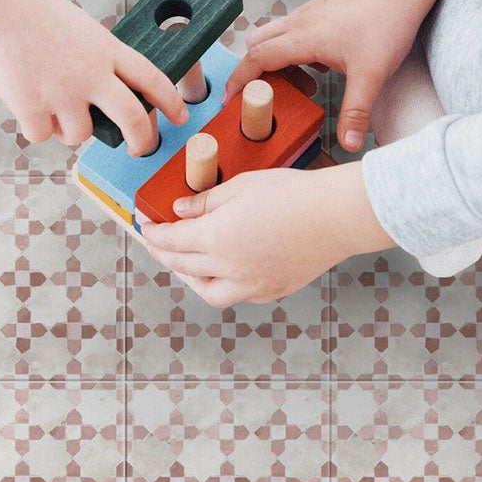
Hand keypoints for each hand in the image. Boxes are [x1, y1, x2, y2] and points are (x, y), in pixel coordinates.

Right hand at [0, 0, 188, 154]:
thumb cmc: (31, 12)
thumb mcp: (81, 29)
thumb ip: (97, 59)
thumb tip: (101, 96)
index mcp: (106, 49)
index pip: (153, 79)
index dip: (170, 101)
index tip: (179, 116)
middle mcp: (91, 74)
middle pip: (132, 118)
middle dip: (142, 140)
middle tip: (140, 148)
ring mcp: (63, 93)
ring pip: (79, 134)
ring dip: (68, 128)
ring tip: (50, 103)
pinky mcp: (32, 107)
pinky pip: (42, 135)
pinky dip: (35, 125)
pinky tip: (25, 102)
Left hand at [141, 162, 393, 306]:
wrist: (336, 216)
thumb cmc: (290, 194)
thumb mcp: (239, 187)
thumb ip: (205, 202)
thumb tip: (179, 211)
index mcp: (215, 238)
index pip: (171, 241)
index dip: (154, 233)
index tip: (146, 225)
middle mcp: (228, 267)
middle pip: (183, 266)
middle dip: (165, 254)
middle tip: (158, 242)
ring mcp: (251, 284)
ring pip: (208, 292)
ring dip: (192, 278)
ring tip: (188, 263)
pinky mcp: (273, 289)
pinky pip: (237, 295)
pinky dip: (224, 285)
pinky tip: (225, 270)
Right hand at [224, 0, 421, 150]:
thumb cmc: (387, 23)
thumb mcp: (372, 75)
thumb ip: (356, 111)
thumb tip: (350, 144)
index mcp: (302, 38)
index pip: (256, 59)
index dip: (239, 80)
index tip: (230, 99)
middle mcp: (297, 23)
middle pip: (255, 45)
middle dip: (255, 72)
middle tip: (268, 95)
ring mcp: (307, 14)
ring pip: (272, 36)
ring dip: (277, 61)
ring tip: (303, 85)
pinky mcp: (318, 10)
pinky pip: (291, 30)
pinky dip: (293, 50)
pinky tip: (321, 64)